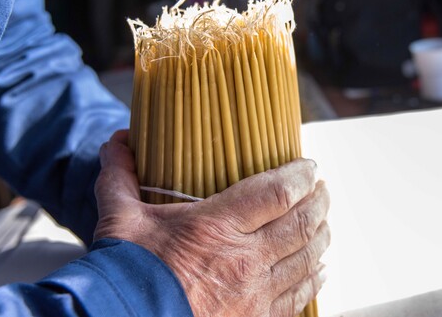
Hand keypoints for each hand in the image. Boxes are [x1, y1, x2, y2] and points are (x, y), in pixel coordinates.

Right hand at [94, 130, 330, 316]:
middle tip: (322, 190)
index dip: (300, 175)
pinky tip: (319, 270)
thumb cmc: (126, 275)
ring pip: (306, 259)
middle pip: (301, 223)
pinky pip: (298, 298)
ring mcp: (254, 294)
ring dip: (320, 237)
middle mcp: (245, 259)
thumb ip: (120, 177)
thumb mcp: (119, 220)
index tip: (309, 166)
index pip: (278, 192)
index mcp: (217, 227)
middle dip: (318, 202)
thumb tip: (116, 143)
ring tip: (324, 223)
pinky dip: (313, 280)